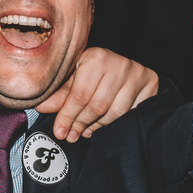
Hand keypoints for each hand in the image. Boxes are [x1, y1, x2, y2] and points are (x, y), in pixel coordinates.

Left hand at [37, 47, 160, 142]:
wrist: (123, 67)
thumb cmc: (94, 73)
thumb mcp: (75, 79)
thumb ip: (60, 94)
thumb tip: (41, 107)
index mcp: (96, 57)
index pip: (80, 94)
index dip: (68, 116)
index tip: (60, 132)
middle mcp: (119, 63)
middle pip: (97, 105)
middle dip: (81, 124)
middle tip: (72, 136)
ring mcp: (137, 73)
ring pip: (115, 113)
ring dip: (97, 127)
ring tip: (86, 132)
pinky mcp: (150, 84)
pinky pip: (131, 114)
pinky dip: (115, 125)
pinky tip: (103, 127)